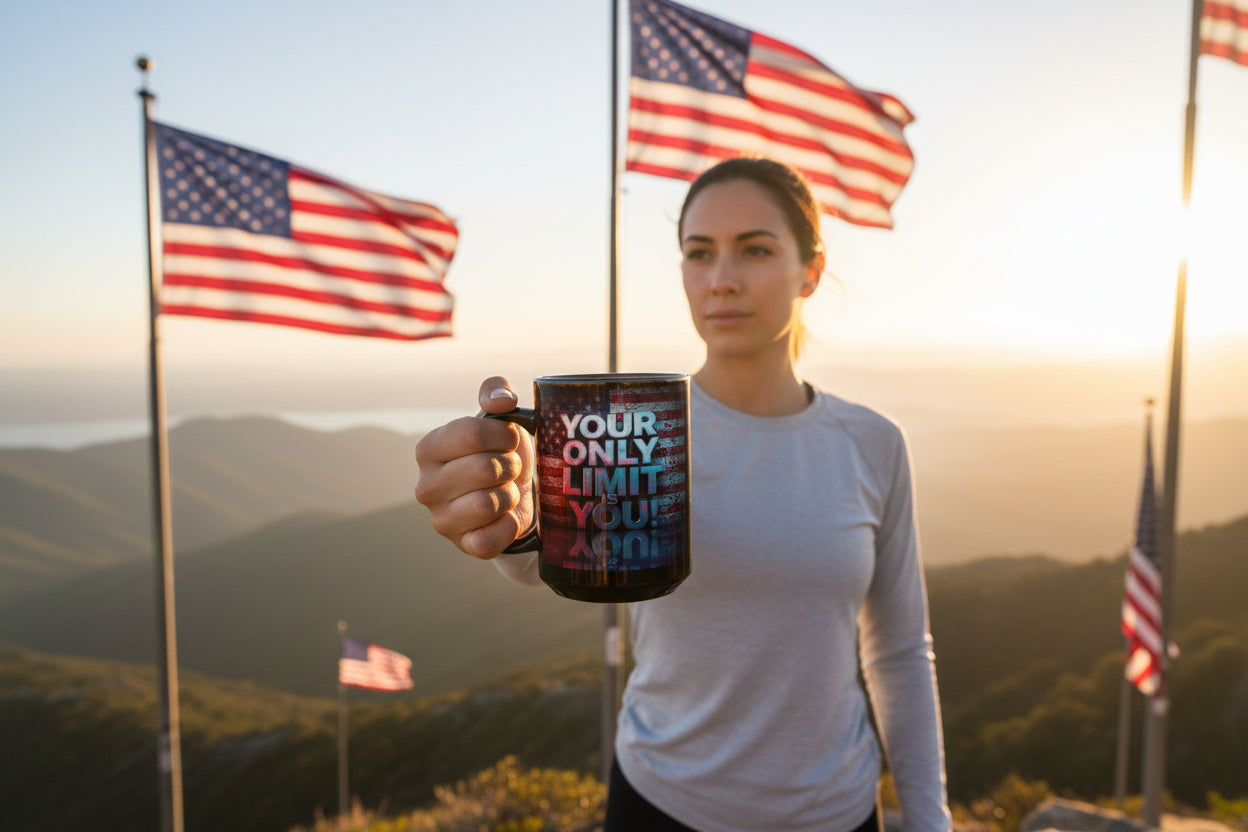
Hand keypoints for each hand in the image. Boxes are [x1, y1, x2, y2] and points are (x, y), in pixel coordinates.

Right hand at [414, 377, 535, 558]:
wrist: (514, 495)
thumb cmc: (500, 452)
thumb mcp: (498, 418)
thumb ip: (495, 393)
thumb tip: (501, 400)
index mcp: (428, 448)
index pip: (471, 433)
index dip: (503, 434)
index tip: (509, 440)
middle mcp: (426, 486)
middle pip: (484, 469)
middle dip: (509, 465)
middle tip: (509, 467)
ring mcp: (441, 520)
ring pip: (488, 504)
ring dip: (510, 494)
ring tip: (507, 490)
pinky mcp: (462, 545)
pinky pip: (490, 540)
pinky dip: (508, 526)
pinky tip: (507, 516)